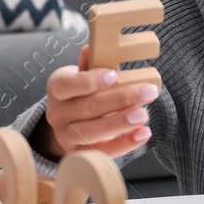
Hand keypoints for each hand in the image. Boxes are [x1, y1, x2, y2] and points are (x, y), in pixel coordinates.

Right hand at [39, 47, 157, 158]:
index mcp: (56, 89)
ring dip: (120, 123)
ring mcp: (65, 137)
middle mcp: (56, 114)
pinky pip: (101, 153)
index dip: (90, 81)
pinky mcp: (78, 155)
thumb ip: (89, 64)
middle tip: (147, 92)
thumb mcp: (81, 75)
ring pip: (92, 132)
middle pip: (87, 108)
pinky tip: (142, 134)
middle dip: (119, 100)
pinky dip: (124, 144)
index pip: (67, 85)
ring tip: (143, 115)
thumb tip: (90, 48)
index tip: (114, 75)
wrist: (69, 123)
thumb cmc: (81, 93)